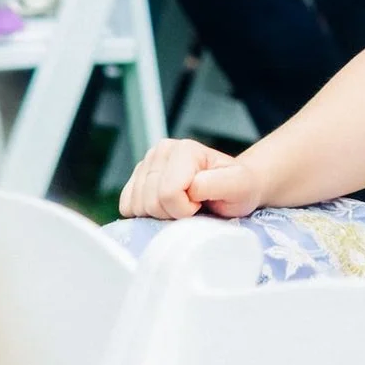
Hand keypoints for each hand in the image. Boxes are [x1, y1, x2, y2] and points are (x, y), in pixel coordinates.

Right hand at [117, 137, 271, 219]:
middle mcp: (161, 151)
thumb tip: (191, 186)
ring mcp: (146, 163)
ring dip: (159, 214)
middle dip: (172, 213)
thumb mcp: (238, 186)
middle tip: (193, 206)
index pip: (168, 193)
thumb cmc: (237, 188)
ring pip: (137, 205)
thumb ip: (218, 183)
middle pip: (150, 201)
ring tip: (181, 205)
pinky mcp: (136, 179)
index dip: (185, 209)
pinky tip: (165, 207)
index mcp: (183, 149)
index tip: (202, 203)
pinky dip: (143, 214)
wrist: (232, 189)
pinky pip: (126, 205)